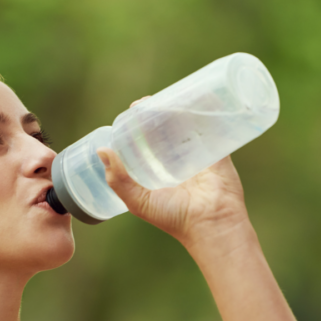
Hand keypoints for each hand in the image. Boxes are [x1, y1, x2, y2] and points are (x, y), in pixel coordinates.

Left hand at [97, 98, 250, 248]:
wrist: (211, 224)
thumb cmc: (174, 217)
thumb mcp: (138, 201)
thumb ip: (118, 180)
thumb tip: (102, 150)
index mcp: (159, 173)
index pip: (147, 143)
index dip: (139, 127)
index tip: (132, 112)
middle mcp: (178, 162)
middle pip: (166, 130)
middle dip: (158, 114)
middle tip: (149, 101)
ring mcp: (198, 155)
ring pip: (188, 125)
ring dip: (179, 108)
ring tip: (169, 96)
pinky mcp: (218, 151)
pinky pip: (214, 126)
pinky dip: (209, 110)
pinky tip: (200, 95)